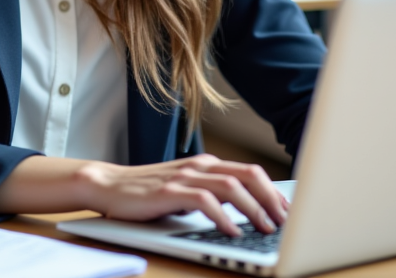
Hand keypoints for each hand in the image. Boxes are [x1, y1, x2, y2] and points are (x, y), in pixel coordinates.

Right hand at [77, 154, 287, 236]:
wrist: (108, 185)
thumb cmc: (147, 192)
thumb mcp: (185, 190)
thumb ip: (210, 195)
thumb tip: (243, 214)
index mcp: (206, 164)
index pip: (250, 173)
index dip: (273, 192)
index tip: (288, 212)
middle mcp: (199, 166)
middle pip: (247, 175)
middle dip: (271, 199)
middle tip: (285, 222)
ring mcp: (183, 177)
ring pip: (230, 186)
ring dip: (253, 209)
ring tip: (266, 228)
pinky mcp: (168, 192)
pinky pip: (204, 201)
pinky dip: (222, 217)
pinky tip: (232, 231)